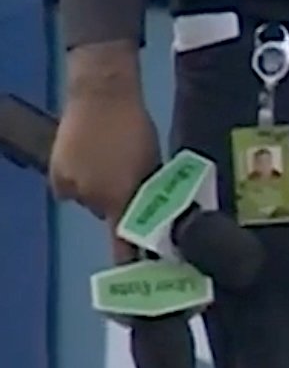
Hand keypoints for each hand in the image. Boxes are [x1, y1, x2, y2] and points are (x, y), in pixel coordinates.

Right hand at [49, 81, 158, 264]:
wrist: (102, 95)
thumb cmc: (136, 129)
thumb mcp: (152, 165)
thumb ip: (149, 194)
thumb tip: (153, 217)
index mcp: (122, 199)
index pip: (124, 242)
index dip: (128, 258)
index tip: (132, 272)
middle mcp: (94, 200)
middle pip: (108, 214)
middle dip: (117, 203)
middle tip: (124, 178)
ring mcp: (73, 186)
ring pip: (89, 199)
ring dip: (96, 188)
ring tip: (106, 160)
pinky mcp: (56, 172)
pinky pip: (69, 187)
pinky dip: (76, 179)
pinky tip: (85, 160)